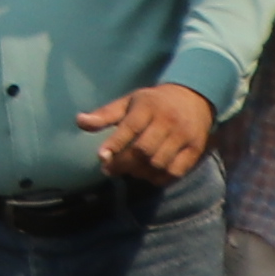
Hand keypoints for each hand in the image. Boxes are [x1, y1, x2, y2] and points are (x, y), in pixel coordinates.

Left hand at [75, 83, 213, 187]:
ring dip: (139, 172)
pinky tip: (148, 174)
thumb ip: (105, 114)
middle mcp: (168, 121)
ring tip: (129, 170)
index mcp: (148, 106)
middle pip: (143, 150)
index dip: (114, 144)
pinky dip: (159, 178)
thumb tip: (79, 121)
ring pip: (158, 163)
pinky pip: (175, 172)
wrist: (194, 97)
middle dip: (123, 163)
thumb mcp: (129, 101)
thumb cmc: (153, 103)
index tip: (101, 157)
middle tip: (109, 169)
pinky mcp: (195, 149)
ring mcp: (184, 136)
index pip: (130, 127)